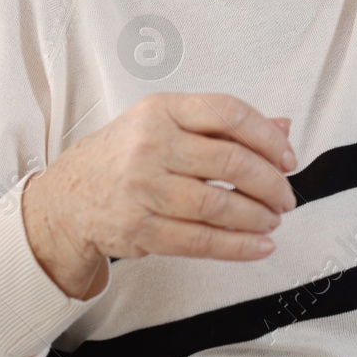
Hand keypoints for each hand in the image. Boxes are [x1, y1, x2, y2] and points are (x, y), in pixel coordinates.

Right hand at [21, 93, 296, 300]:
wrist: (67, 199)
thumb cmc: (126, 155)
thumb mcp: (167, 124)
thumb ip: (223, 125)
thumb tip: (284, 127)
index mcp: (162, 110)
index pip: (228, 113)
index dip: (267, 137)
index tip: (289, 158)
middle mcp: (150, 145)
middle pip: (231, 162)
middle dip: (270, 183)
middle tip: (286, 196)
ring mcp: (143, 188)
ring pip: (219, 205)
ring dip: (257, 216)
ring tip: (273, 219)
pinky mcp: (139, 229)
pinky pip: (200, 241)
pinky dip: (238, 246)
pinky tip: (259, 245)